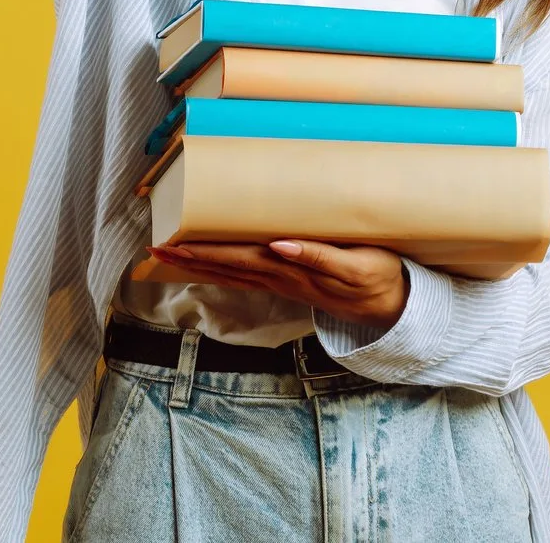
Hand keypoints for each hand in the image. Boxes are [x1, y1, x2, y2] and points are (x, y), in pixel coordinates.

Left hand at [152, 239, 410, 328]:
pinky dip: (224, 271)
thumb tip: (279, 244)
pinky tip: (208, 265)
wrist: (392, 305)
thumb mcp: (356, 264)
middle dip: (192, 257)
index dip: (208, 251)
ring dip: (201, 265)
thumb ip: (319, 255)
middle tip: (157, 247)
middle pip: (229, 268)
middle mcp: (282, 278)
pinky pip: (248, 278)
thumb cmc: (378, 275)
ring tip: (170, 254)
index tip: (177, 243)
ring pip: (234, 275)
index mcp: (293, 269)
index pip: (241, 258)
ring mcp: (284, 284)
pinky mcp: (290, 283)